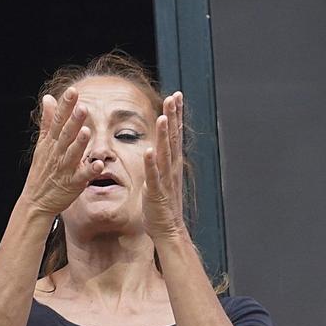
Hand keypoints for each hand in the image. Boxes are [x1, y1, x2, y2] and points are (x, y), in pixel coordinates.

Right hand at [21, 88, 91, 219]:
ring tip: (87, 131)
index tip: (72, 91)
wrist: (35, 201)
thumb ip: (48, 121)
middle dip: (73, 121)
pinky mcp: (72, 184)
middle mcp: (57, 153)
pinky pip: (82, 176)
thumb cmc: (42, 171)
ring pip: (73, 154)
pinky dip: (89, 171)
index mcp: (51, 142)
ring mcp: (64, 168)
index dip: (65, 106)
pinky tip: (99, 164)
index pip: (57, 121)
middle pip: (65, 135)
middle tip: (82, 107)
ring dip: (80, 144)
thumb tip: (48, 98)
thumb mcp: (42, 144)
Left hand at [141, 91, 188, 240]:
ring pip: (165, 153)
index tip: (176, 95)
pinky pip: (153, 176)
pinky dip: (152, 163)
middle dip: (173, 116)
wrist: (168, 229)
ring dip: (164, 135)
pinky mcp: (156, 192)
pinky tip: (149, 150)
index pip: (174, 134)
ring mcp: (165, 179)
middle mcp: (171, 168)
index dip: (176, 114)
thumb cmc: (162, 205)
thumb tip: (156, 146)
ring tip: (163, 116)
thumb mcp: (160, 177)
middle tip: (174, 96)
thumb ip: (160, 161)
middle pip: (173, 138)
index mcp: (172, 163)